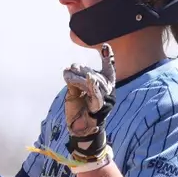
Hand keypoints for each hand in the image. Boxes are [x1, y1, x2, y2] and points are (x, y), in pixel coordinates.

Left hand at [62, 45, 115, 162]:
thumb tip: (70, 69)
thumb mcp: (74, 91)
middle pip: (97, 74)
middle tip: (70, 68)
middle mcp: (107, 92)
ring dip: (80, 77)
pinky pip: (96, 93)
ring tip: (69, 73)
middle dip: (82, 69)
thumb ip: (74, 81)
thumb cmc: (77, 110)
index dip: (108, 59)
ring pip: (95, 81)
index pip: (108, 70)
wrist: (78, 129)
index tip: (105, 46)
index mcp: (103, 87)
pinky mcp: (100, 106)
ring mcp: (105, 99)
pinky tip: (89, 78)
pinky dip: (92, 85)